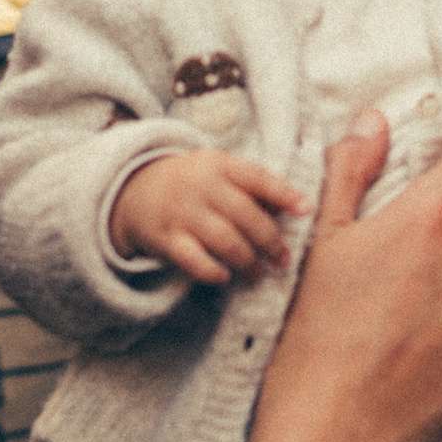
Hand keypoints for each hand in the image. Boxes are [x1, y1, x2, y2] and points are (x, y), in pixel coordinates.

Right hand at [112, 151, 302, 285]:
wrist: (135, 188)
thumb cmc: (193, 182)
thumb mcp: (219, 170)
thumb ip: (251, 186)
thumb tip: (292, 209)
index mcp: (220, 165)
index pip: (257, 178)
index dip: (284, 194)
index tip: (306, 211)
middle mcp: (201, 186)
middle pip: (245, 216)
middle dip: (270, 242)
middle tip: (283, 260)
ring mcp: (183, 213)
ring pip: (225, 241)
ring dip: (248, 262)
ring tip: (259, 273)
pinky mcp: (167, 239)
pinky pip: (195, 261)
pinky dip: (214, 272)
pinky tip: (226, 277)